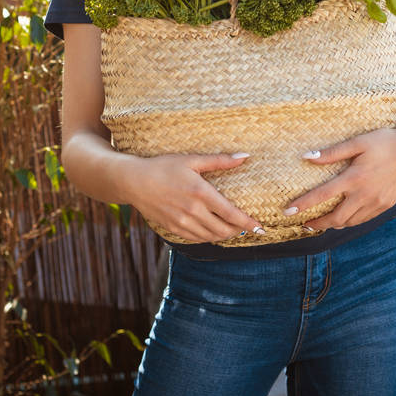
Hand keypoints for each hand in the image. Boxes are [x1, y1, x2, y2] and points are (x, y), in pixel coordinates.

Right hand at [125, 152, 262, 242]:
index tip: (260, 227)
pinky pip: (196, 239)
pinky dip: (208, 237)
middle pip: (223, 230)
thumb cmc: (164, 166)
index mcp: (200, 193)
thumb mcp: (192, 160)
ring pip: (211, 237)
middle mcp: (193, 211)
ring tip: (232, 229)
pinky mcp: (173, 229)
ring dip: (224, 235)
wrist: (134, 181)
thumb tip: (244, 157)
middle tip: (247, 226)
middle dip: (238, 231)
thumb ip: (220, 160)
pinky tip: (212, 230)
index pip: (231, 214)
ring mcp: (182, 222)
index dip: (248, 223)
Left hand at [284, 123, 395, 231]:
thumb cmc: (386, 141)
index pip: (322, 196)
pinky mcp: (386, 205)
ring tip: (321, 222)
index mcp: (355, 178)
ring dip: (334, 224)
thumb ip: (332, 153)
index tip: (288, 212)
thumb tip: (306, 157)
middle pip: (335, 218)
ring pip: (350, 222)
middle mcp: (365, 195)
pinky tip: (345, 216)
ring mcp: (377, 203)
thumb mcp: (358, 142)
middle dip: (317, 223)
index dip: (303, 205)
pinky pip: (364, 219)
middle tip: (304, 224)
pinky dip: (351, 221)